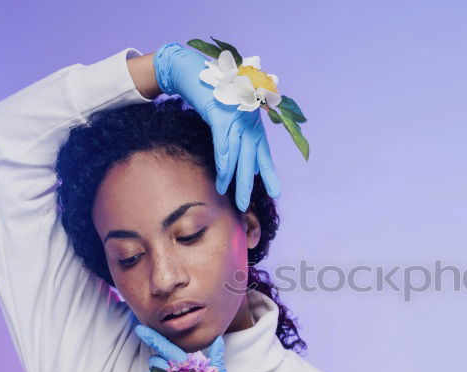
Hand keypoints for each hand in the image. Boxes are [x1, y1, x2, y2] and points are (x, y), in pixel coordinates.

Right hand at [153, 42, 280, 211]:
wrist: (191, 71)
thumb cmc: (210, 95)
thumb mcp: (227, 118)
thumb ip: (238, 140)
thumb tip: (246, 167)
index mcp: (252, 123)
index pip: (263, 153)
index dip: (268, 173)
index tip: (275, 192)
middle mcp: (249, 120)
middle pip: (251, 159)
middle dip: (249, 184)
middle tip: (246, 205)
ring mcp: (237, 117)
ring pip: (238, 155)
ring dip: (235, 179)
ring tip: (232, 198)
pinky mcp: (222, 114)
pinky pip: (224, 145)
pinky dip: (224, 163)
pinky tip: (223, 178)